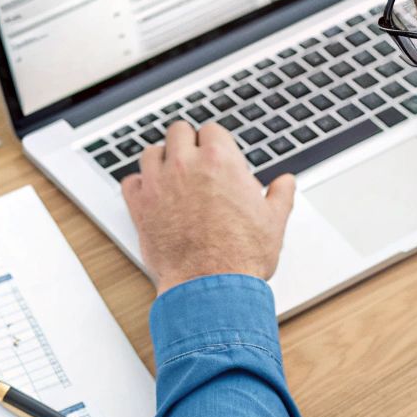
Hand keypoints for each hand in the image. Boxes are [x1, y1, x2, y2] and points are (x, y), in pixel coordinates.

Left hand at [120, 120, 295, 293]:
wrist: (211, 286)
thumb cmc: (241, 256)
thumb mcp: (273, 221)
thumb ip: (280, 195)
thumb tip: (285, 183)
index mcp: (220, 161)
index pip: (212, 130)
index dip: (215, 142)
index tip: (217, 155)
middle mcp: (186, 165)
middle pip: (179, 131)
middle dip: (187, 143)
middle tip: (194, 160)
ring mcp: (159, 183)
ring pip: (151, 152)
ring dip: (161, 159)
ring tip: (171, 174)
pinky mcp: (140, 206)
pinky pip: (130, 181)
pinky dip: (138, 185)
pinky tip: (150, 194)